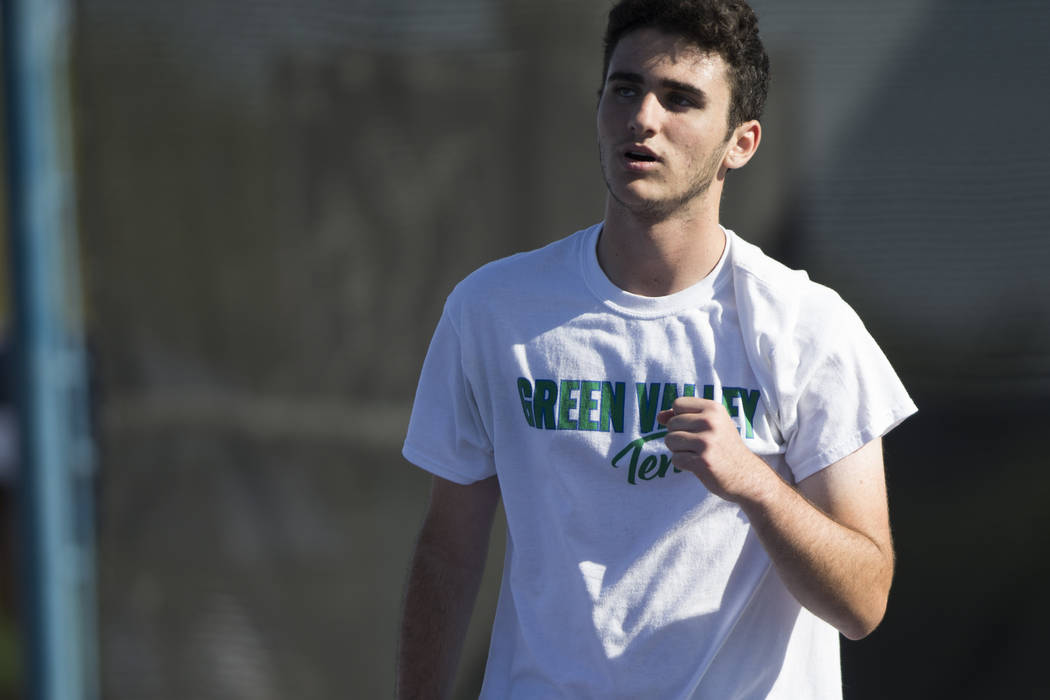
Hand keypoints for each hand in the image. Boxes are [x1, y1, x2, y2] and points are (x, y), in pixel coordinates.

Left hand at [656, 397, 773, 503]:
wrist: (746, 475)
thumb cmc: (724, 447)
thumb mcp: (710, 425)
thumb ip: (683, 417)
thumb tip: (659, 416)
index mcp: (714, 409)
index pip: (677, 403)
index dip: (679, 416)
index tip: (694, 427)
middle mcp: (711, 422)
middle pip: (671, 423)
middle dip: (678, 436)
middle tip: (698, 445)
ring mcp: (707, 442)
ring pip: (670, 440)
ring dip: (678, 450)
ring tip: (697, 454)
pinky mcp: (702, 461)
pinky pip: (675, 459)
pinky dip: (683, 464)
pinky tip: (698, 465)